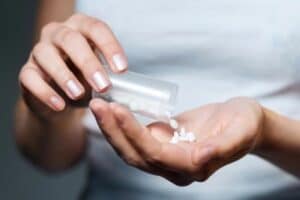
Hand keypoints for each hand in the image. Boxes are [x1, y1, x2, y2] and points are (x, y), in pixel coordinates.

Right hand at [18, 13, 127, 118]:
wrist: (62, 99)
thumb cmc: (85, 80)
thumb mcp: (101, 73)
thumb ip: (110, 73)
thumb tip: (128, 85)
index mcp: (81, 28)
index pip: (96, 28)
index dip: (109, 46)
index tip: (121, 69)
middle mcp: (58, 34)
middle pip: (71, 40)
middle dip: (88, 63)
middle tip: (104, 85)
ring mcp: (40, 51)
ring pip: (46, 55)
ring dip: (64, 76)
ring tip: (79, 94)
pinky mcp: (27, 71)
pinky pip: (30, 78)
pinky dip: (45, 92)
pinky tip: (60, 105)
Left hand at [89, 97, 264, 185]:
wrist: (242, 120)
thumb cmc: (244, 123)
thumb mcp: (242, 130)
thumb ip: (222, 147)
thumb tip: (200, 159)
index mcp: (193, 167)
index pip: (155, 154)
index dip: (134, 134)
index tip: (116, 108)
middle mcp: (175, 168)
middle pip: (136, 155)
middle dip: (113, 131)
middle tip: (96, 104)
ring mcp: (167, 157)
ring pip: (131, 149)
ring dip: (112, 129)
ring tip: (97, 105)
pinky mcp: (162, 144)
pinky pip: (136, 139)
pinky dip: (121, 125)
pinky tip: (111, 108)